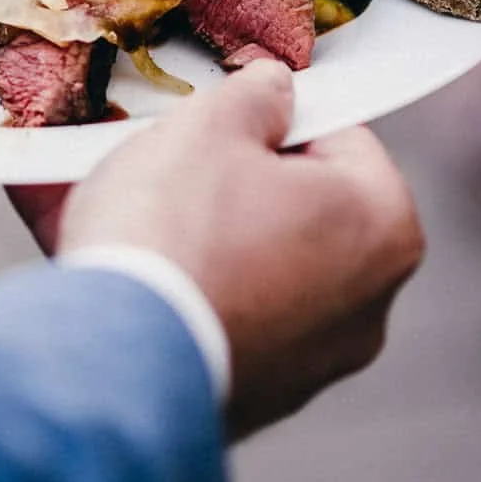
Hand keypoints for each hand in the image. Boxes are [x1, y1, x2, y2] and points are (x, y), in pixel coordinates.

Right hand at [13, 62, 423, 438]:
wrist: (114, 359)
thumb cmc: (175, 231)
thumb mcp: (210, 124)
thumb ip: (254, 94)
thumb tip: (272, 88)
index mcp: (381, 225)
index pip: (339, 137)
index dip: (272, 113)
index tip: (220, 112)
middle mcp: (364, 304)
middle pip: (289, 205)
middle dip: (222, 175)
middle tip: (162, 153)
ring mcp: (306, 359)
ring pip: (241, 260)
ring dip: (184, 227)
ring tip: (106, 195)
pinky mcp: (248, 393)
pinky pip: (206, 312)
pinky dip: (166, 282)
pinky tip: (99, 250)